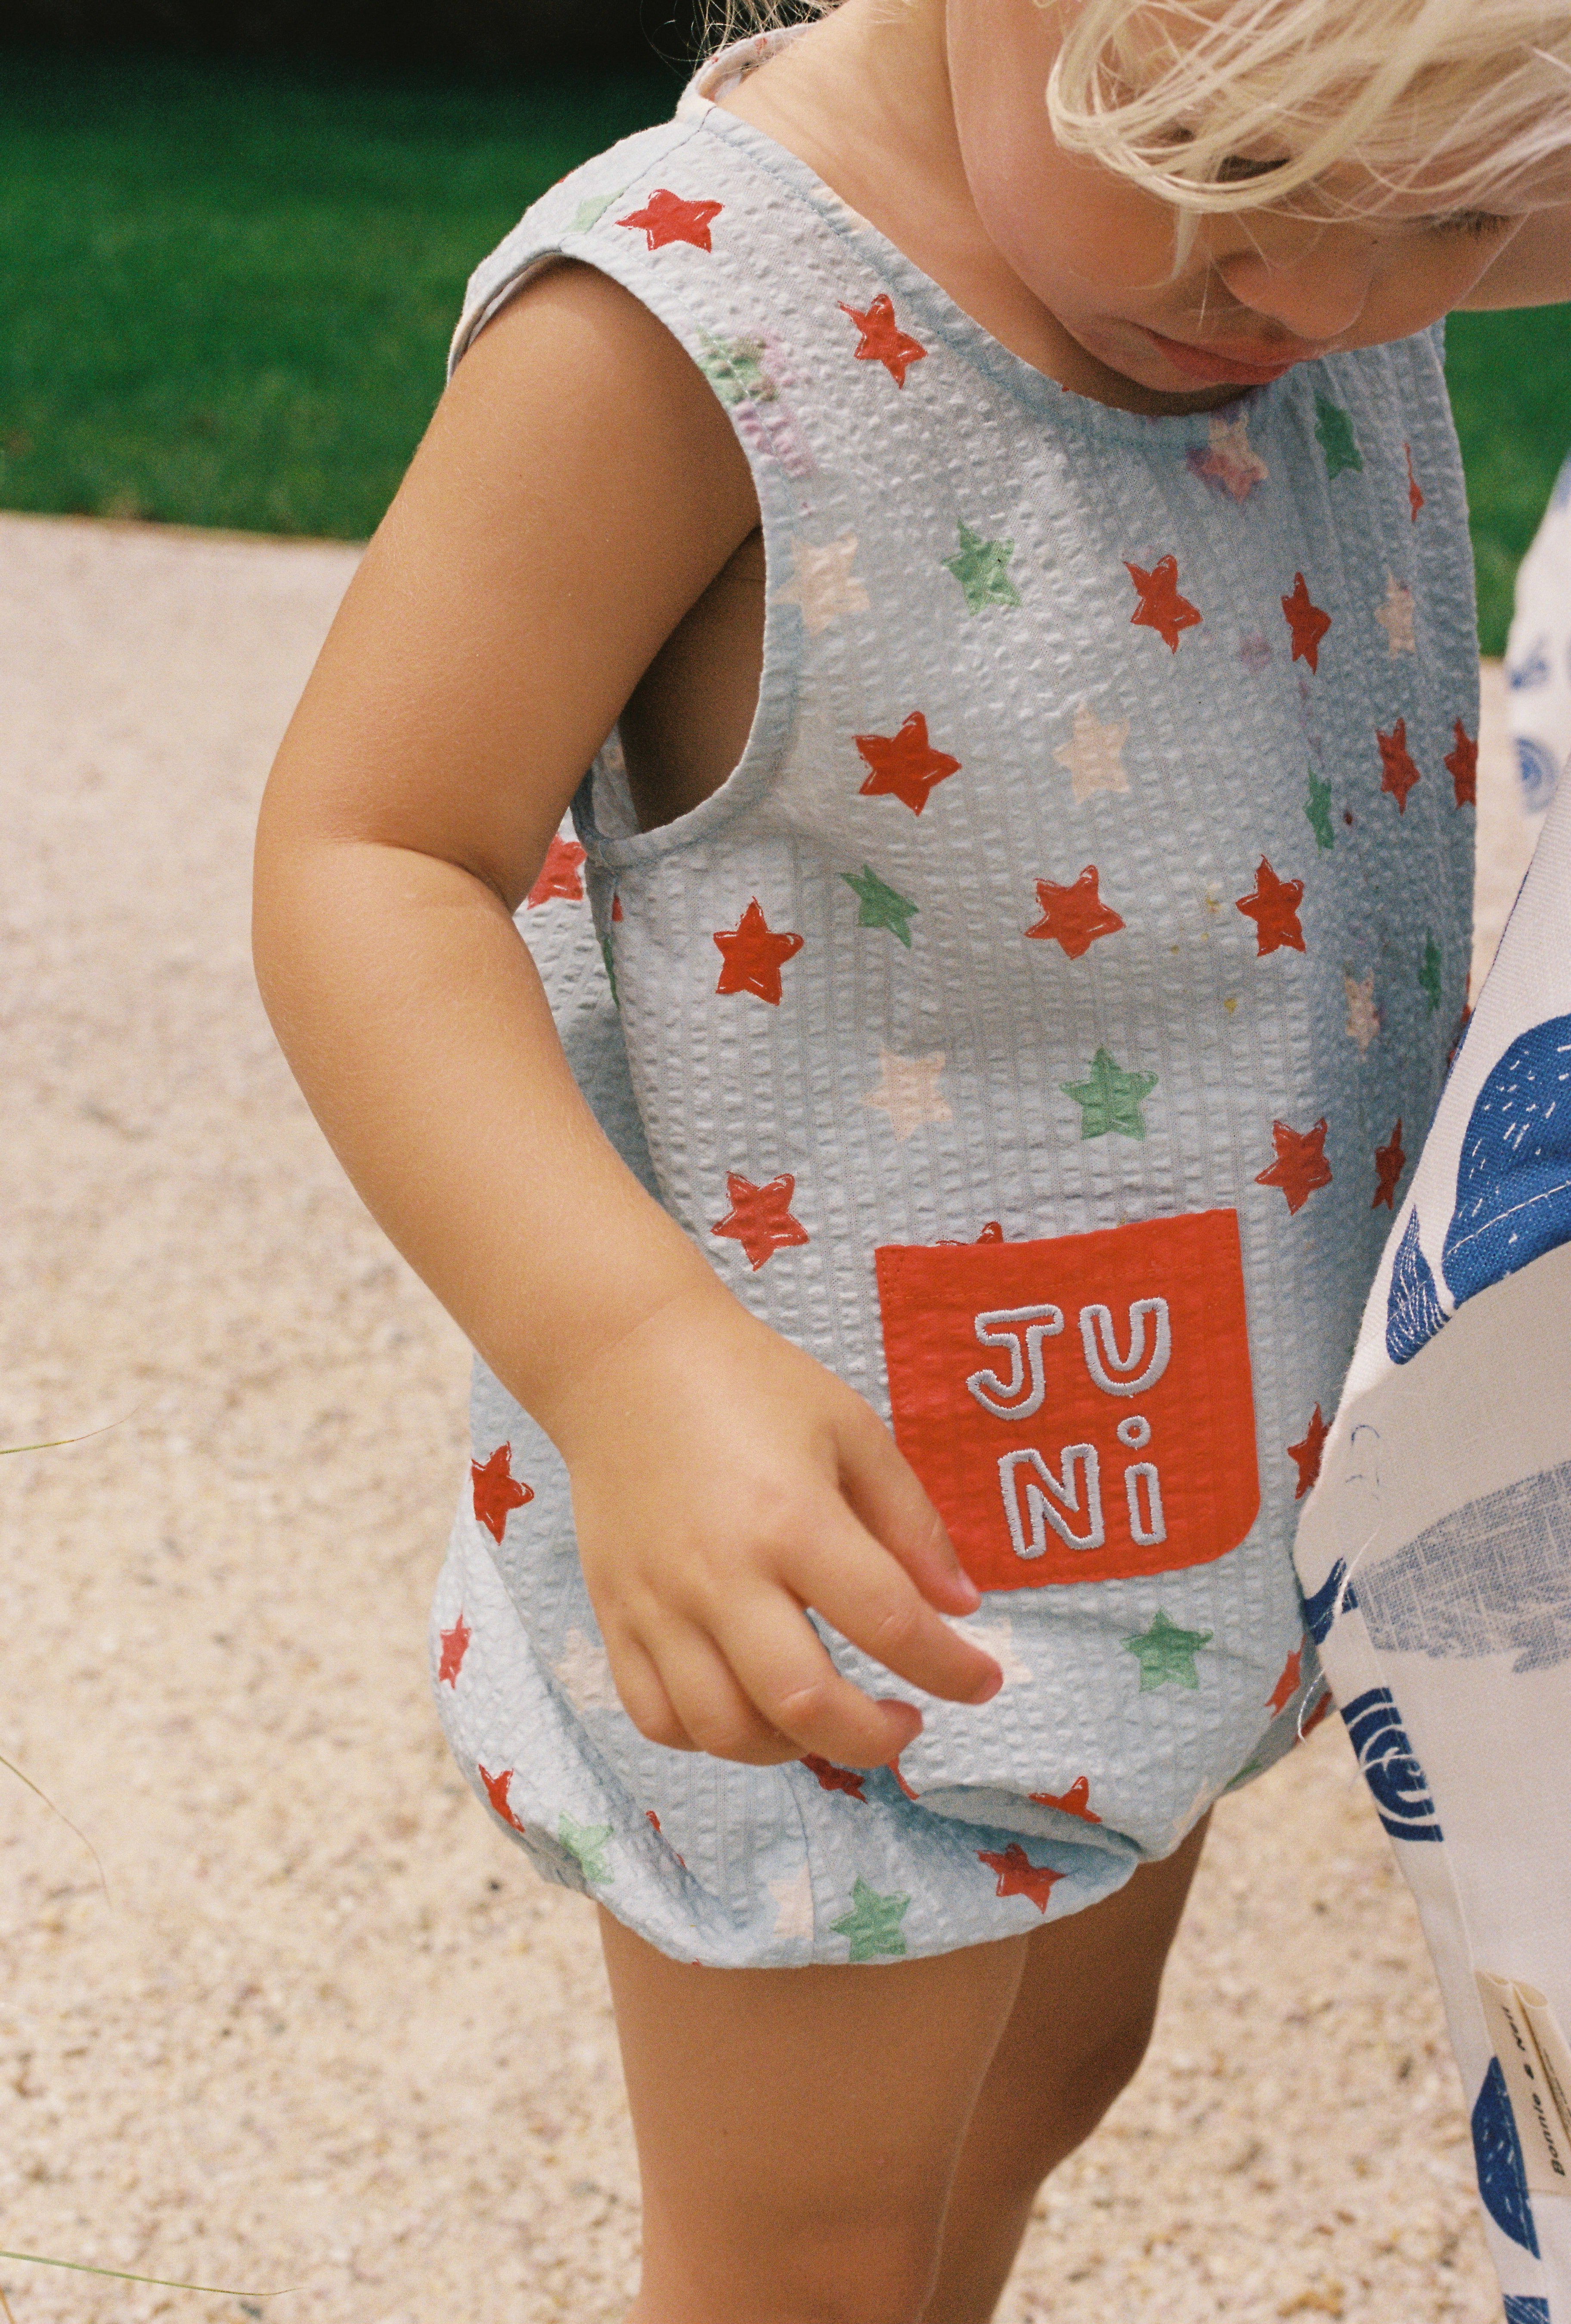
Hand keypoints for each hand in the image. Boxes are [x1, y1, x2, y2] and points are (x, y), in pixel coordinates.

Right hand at [550, 1283, 1002, 1767]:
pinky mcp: (613, 1614)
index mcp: (793, 1520)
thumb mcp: (852, 1430)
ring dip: (792, 1748)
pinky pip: (655, 1716)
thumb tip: (961, 1608)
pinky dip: (707, 1738)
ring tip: (825, 1718)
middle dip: (873, 1739)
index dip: (951, 1669)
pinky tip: (747, 1709)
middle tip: (904, 1723)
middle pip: (804, 1703)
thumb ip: (910, 1523)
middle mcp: (722, 1574)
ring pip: (723, 1729)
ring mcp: (658, 1603)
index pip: (890, 1625)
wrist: (624, 1358)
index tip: (981, 1682)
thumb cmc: (748, 1384)